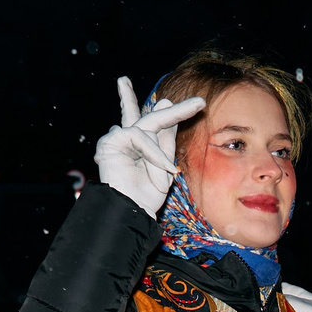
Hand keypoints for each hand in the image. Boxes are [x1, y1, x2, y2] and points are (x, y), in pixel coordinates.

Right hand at [93, 76, 204, 215]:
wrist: (132, 211)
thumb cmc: (147, 194)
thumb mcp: (165, 163)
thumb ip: (166, 136)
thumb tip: (165, 100)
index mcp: (142, 146)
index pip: (156, 123)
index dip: (172, 112)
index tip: (199, 103)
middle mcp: (129, 139)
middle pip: (150, 118)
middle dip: (175, 111)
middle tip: (201, 103)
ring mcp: (118, 139)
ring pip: (148, 130)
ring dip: (160, 155)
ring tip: (167, 174)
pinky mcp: (110, 141)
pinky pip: (138, 136)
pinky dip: (152, 153)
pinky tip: (160, 170)